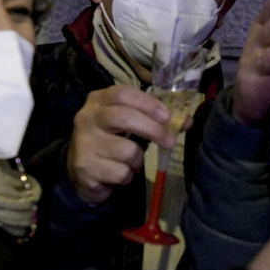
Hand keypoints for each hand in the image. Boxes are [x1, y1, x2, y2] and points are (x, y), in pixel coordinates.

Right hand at [68, 86, 176, 203]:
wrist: (82, 169)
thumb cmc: (112, 140)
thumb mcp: (130, 124)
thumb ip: (156, 120)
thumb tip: (187, 121)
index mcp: (98, 101)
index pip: (122, 93)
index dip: (147, 103)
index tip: (167, 116)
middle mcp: (87, 118)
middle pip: (123, 118)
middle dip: (152, 130)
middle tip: (169, 141)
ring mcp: (84, 144)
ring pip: (127, 151)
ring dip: (138, 160)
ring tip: (131, 161)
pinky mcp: (84, 168)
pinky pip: (121, 173)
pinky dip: (127, 176)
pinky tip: (118, 174)